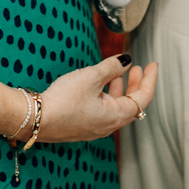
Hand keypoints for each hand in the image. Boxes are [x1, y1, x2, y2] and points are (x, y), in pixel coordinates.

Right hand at [34, 54, 158, 142]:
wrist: (35, 120)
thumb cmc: (63, 100)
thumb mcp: (90, 77)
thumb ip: (111, 67)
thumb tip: (126, 60)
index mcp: (115, 116)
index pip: (143, 98)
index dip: (150, 80)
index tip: (153, 65)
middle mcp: (108, 126)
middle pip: (132, 105)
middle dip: (137, 84)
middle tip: (139, 68)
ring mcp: (95, 128)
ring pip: (117, 108)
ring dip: (121, 89)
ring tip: (120, 72)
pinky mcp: (83, 126)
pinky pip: (104, 111)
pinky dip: (108, 95)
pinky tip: (100, 84)